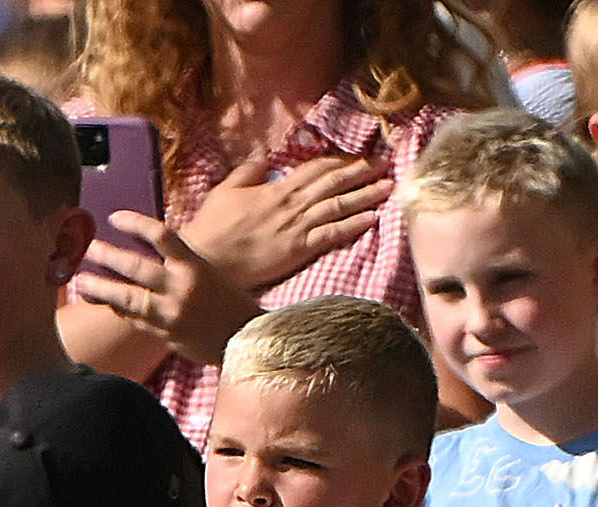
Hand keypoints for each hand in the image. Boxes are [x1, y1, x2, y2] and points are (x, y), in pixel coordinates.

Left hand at [72, 215, 262, 368]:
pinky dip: (118, 310)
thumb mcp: (210, 272)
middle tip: (87, 248)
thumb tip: (150, 249)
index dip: (134, 223)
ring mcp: (170, 315)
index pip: (160, 235)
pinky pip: (134, 321)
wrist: (249, 341)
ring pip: (127, 299)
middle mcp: (181, 289)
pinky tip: (103, 302)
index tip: (115, 218)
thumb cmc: (232, 303)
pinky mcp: (165, 336)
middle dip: (107, 256)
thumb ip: (180, 261)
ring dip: (101, 288)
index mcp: (195, 266)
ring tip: (81, 281)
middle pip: (135, 267)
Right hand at [177, 150, 391, 291]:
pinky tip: (372, 218)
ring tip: (389, 186)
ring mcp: (297, 227)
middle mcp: (292, 204)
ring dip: (366, 194)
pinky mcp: (299, 250)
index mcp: (276, 188)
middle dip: (361, 171)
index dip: (339, 160)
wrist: (209, 259)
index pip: (315, 168)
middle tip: (385, 163)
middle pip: (333, 182)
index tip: (358, 156)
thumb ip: (248, 171)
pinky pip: (332, 234)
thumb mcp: (226, 190)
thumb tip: (263, 155)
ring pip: (339, 205)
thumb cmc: (213, 227)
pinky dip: (353, 224)